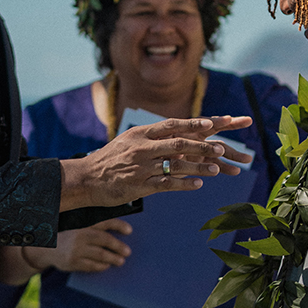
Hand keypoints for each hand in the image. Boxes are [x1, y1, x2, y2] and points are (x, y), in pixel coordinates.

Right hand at [37, 220, 132, 273]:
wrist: (46, 248)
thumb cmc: (68, 236)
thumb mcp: (78, 226)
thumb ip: (93, 228)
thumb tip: (117, 233)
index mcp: (83, 223)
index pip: (104, 222)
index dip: (118, 225)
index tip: (130, 231)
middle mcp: (79, 234)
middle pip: (104, 240)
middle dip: (118, 246)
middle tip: (128, 252)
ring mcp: (75, 249)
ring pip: (100, 254)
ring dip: (112, 258)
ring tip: (121, 261)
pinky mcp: (72, 262)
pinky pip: (91, 266)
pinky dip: (101, 266)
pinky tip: (106, 266)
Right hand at [59, 114, 252, 209]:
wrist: (87, 178)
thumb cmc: (111, 158)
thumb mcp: (129, 140)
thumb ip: (151, 136)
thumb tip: (173, 130)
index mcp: (141, 133)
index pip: (172, 125)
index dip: (193, 123)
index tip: (212, 122)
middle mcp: (142, 147)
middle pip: (178, 144)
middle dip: (201, 146)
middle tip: (220, 148)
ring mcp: (141, 167)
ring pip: (175, 165)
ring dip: (198, 167)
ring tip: (216, 169)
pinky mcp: (139, 186)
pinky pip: (166, 184)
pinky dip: (184, 183)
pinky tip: (198, 184)